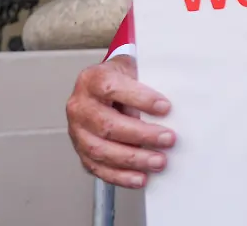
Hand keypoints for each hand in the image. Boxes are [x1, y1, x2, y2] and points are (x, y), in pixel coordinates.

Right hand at [65, 54, 175, 187]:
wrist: (101, 87)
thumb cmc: (119, 78)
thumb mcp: (132, 69)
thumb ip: (146, 82)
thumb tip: (168, 107)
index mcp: (92, 80)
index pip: (112, 89)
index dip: (140, 99)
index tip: (165, 107)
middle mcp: (80, 106)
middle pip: (107, 125)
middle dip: (142, 135)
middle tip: (168, 139)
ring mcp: (77, 131)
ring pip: (101, 150)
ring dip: (133, 159)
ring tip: (158, 161)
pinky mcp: (81, 151)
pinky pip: (98, 168)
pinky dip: (121, 176)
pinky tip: (140, 177)